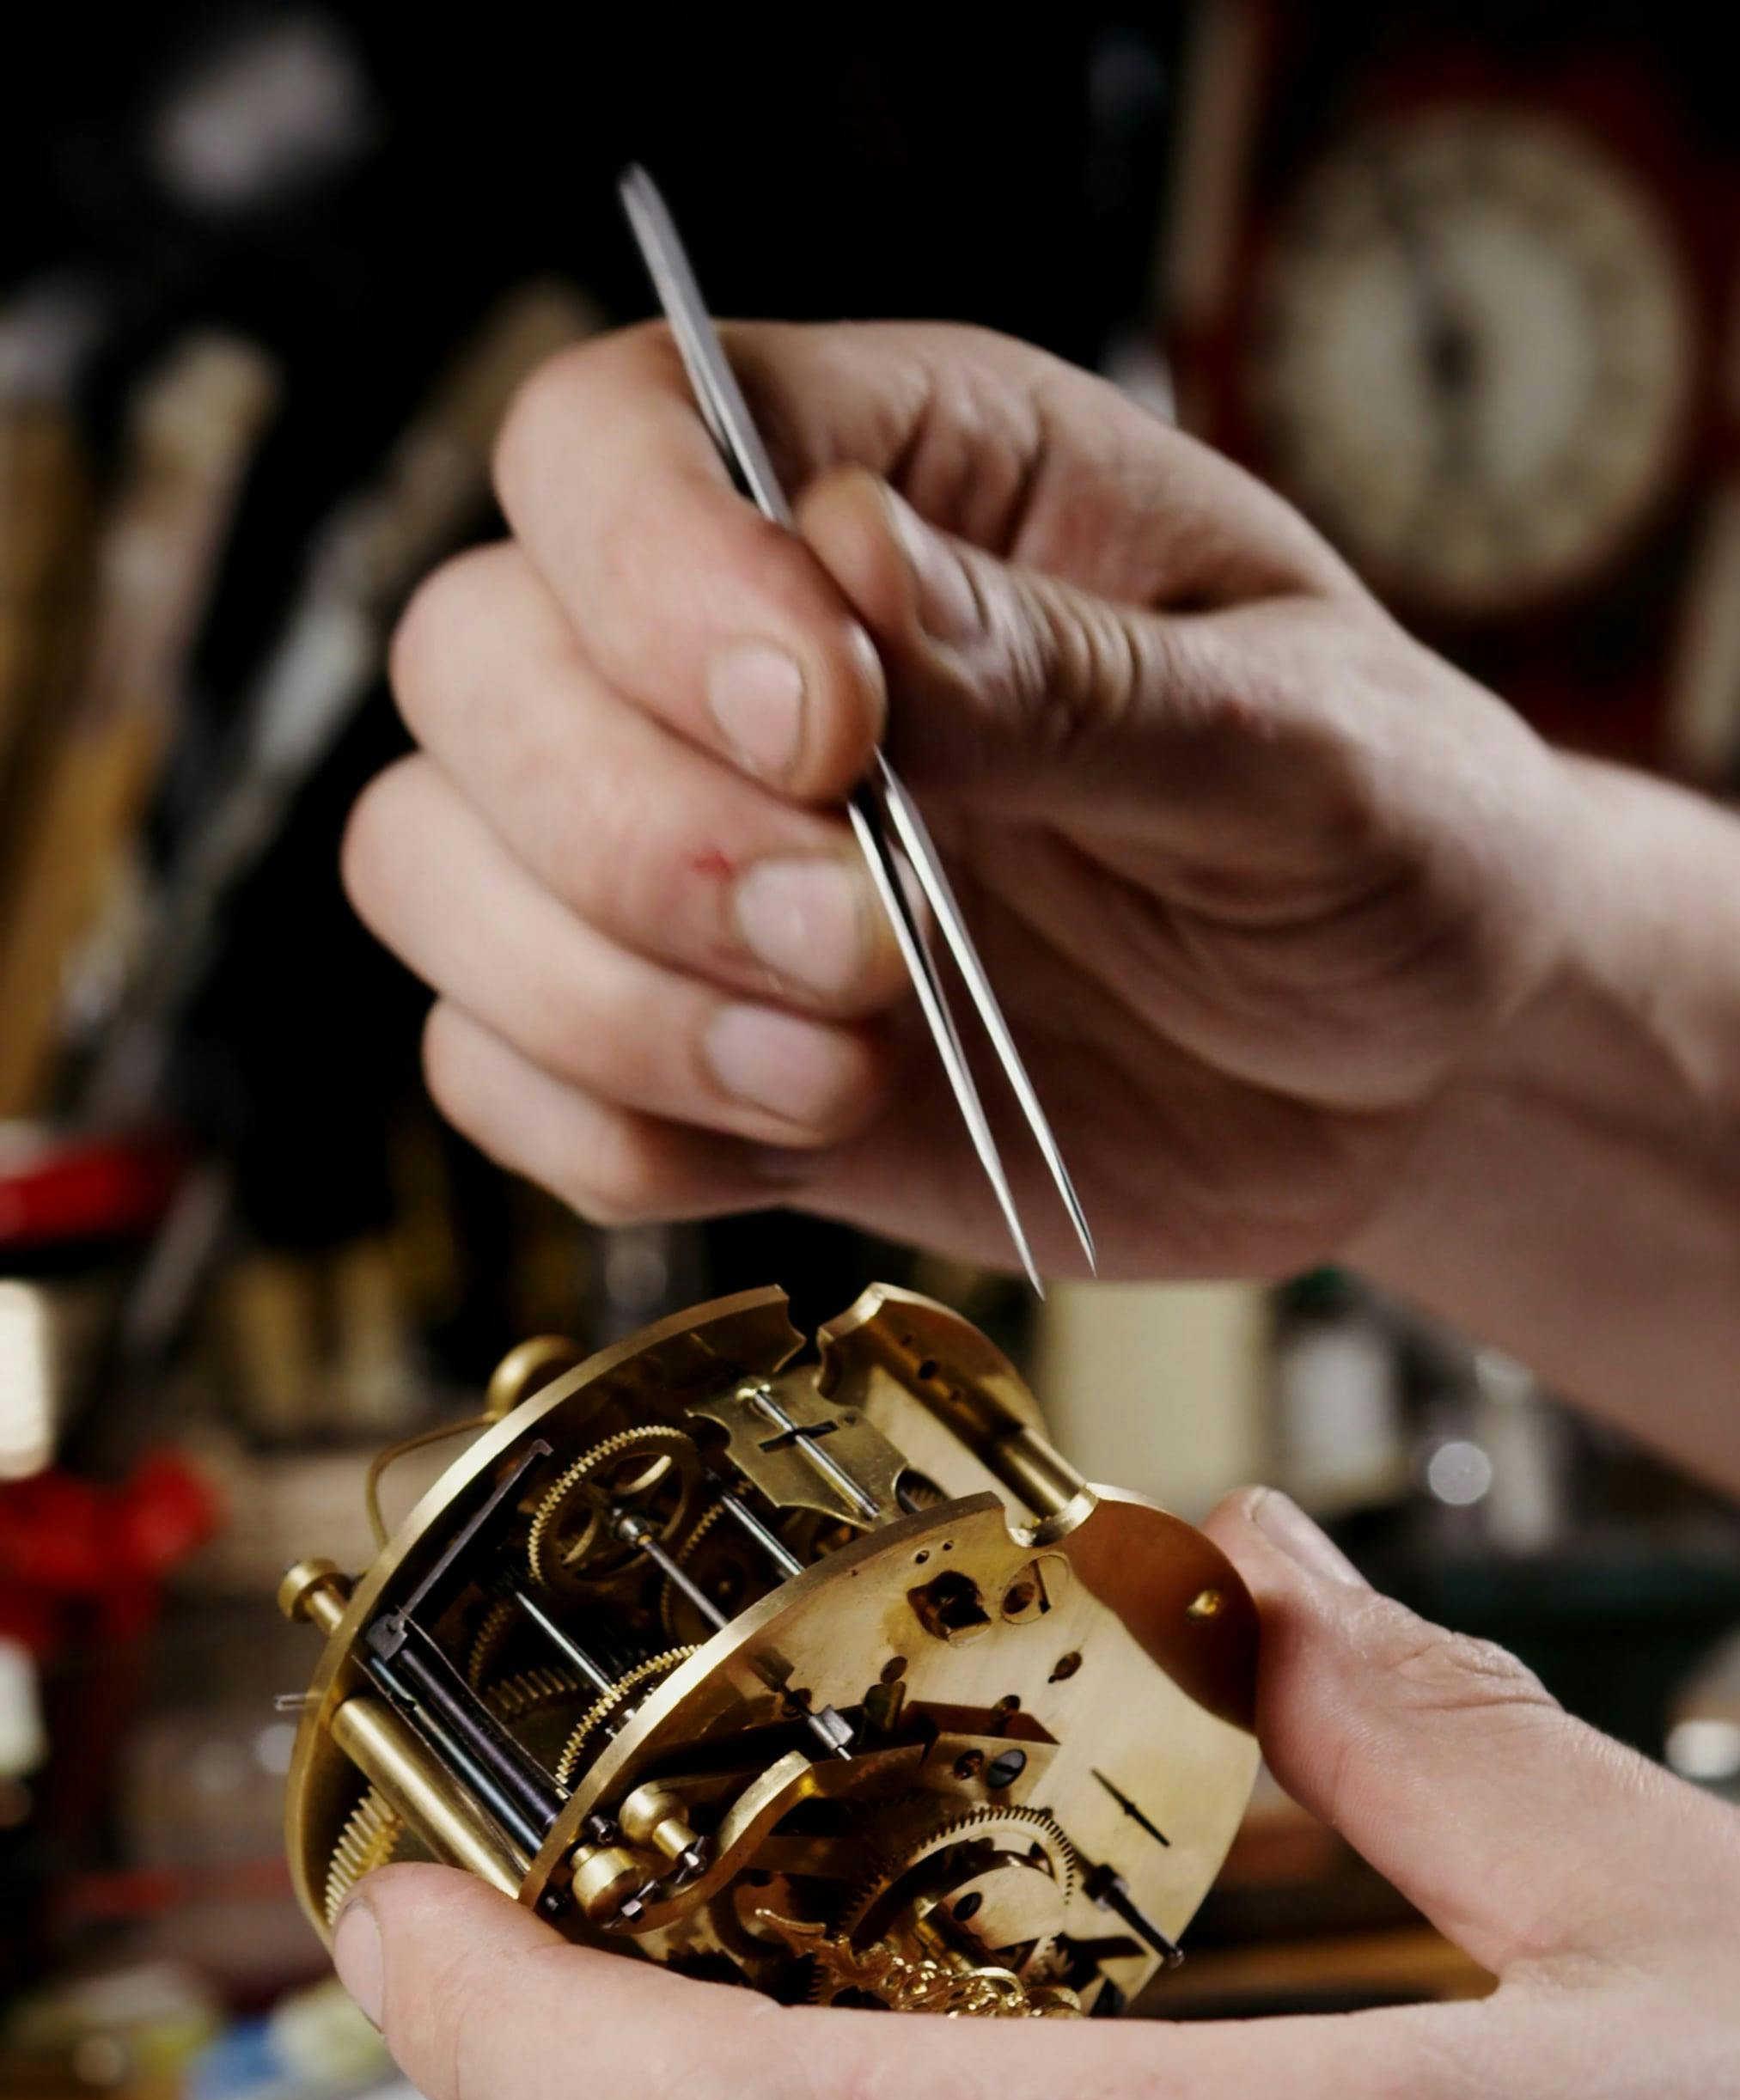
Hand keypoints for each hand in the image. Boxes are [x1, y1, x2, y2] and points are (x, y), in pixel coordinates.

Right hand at [341, 321, 1582, 1279]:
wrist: (1403, 1068)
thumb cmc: (1378, 839)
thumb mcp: (1303, 742)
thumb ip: (1076, 672)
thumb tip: (851, 561)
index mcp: (895, 474)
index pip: (613, 437)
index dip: (656, 576)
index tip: (828, 731)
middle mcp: (733, 651)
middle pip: (474, 663)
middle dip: (637, 834)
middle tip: (867, 944)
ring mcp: (689, 862)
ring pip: (433, 870)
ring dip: (609, 995)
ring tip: (851, 1063)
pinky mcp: (687, 1053)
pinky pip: (499, 1079)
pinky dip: (609, 1126)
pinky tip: (801, 1129)